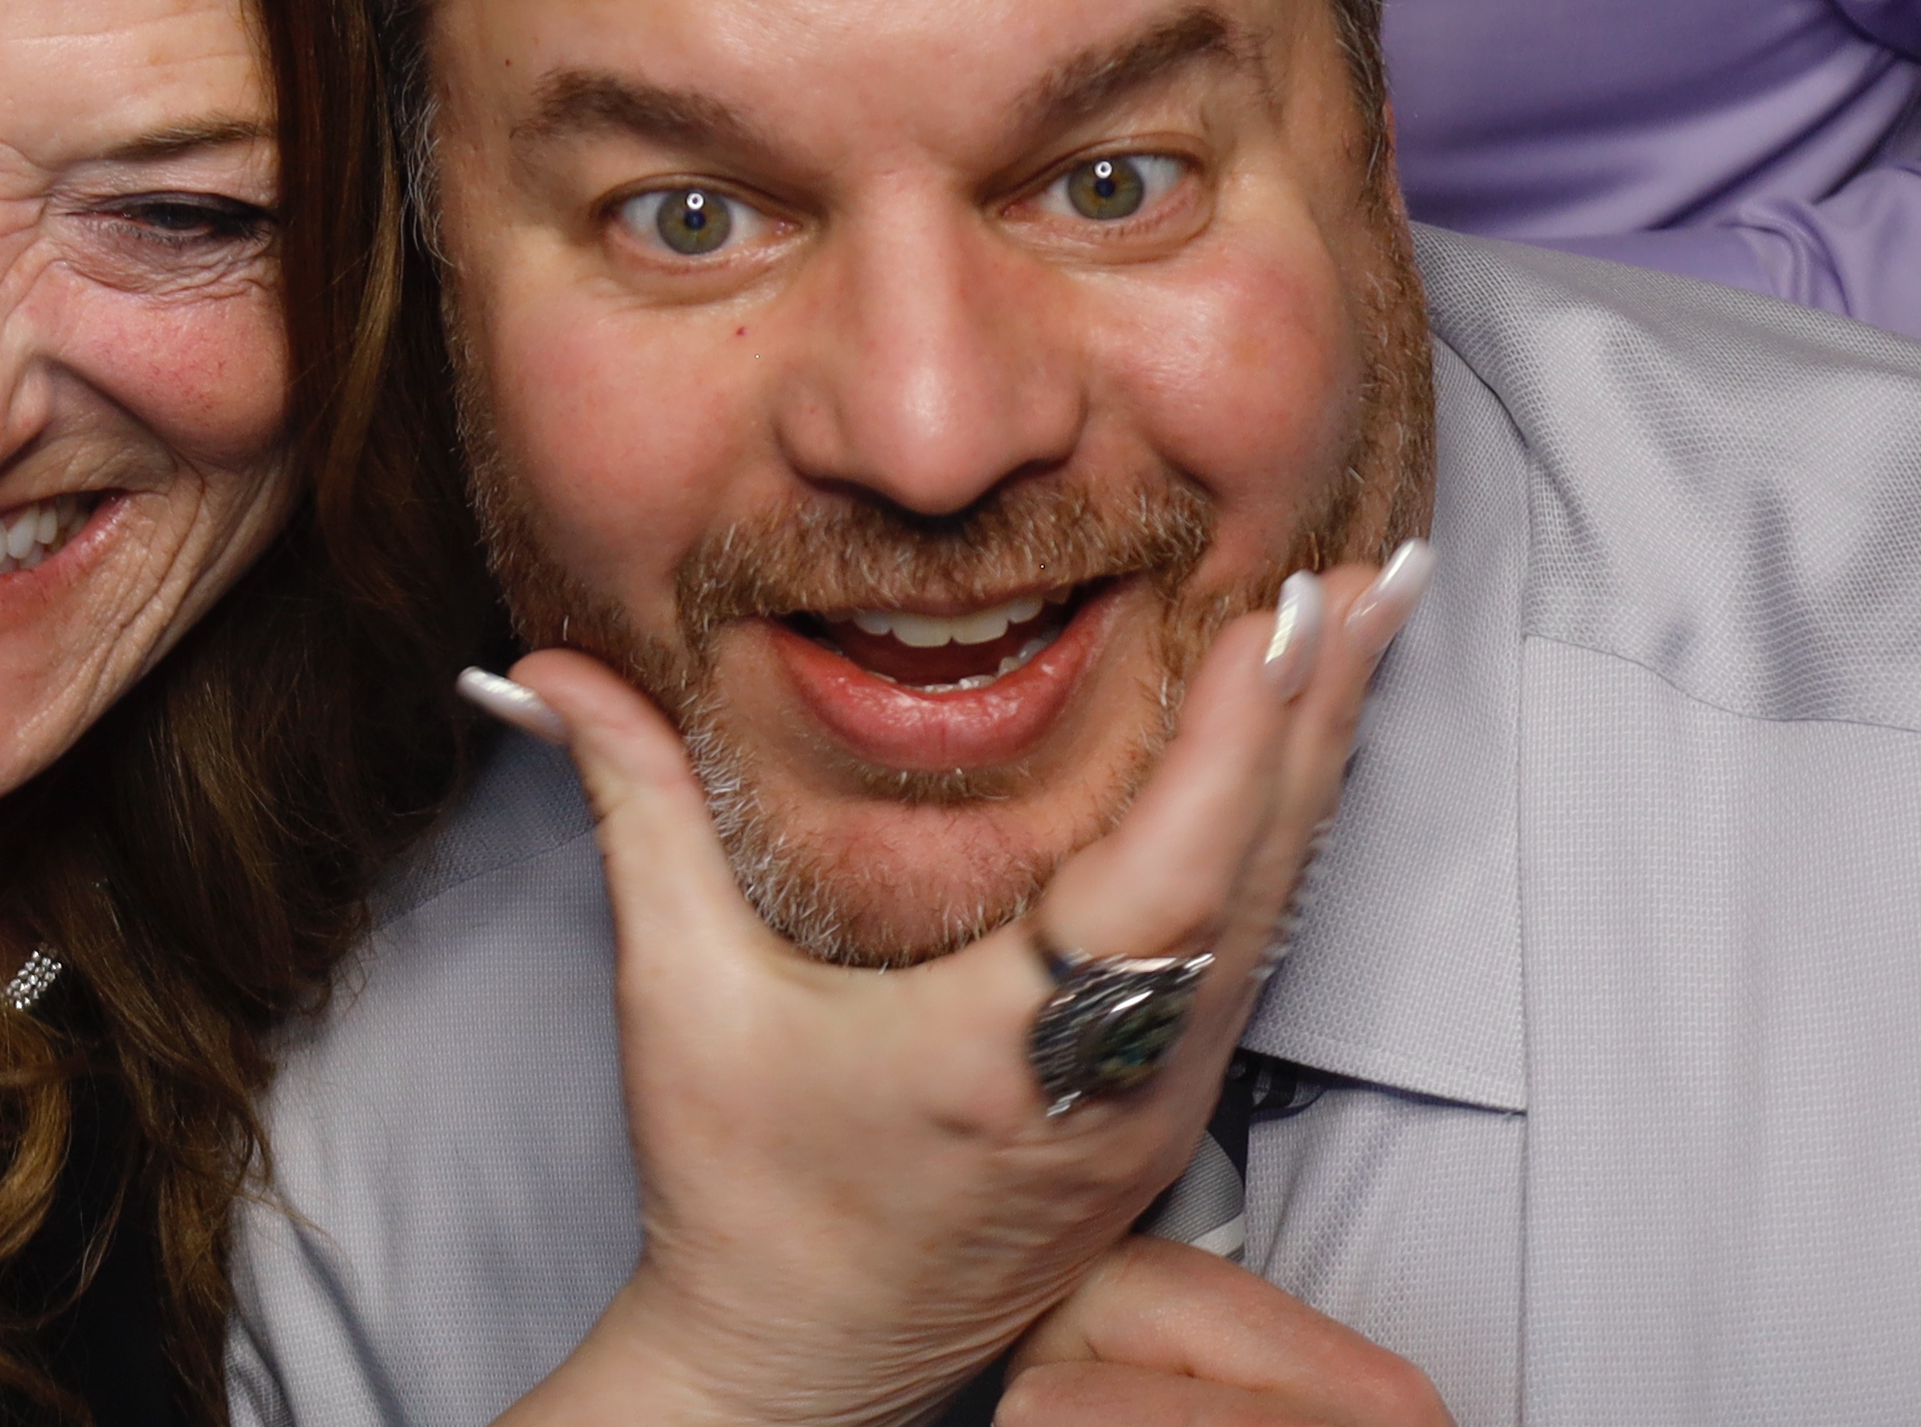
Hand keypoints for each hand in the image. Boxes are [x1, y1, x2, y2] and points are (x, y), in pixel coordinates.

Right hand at [499, 545, 1431, 1426]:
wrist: (800, 1360)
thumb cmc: (739, 1188)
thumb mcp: (674, 987)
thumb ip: (632, 806)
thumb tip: (543, 671)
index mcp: (1003, 1050)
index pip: (1154, 875)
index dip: (1228, 741)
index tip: (1283, 615)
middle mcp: (1113, 1081)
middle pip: (1255, 875)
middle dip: (1321, 712)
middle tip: (1377, 572)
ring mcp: (1155, 1103)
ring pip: (1274, 908)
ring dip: (1321, 759)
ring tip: (1373, 626)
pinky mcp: (1161, 1110)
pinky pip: (1249, 946)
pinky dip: (1284, 831)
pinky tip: (1304, 756)